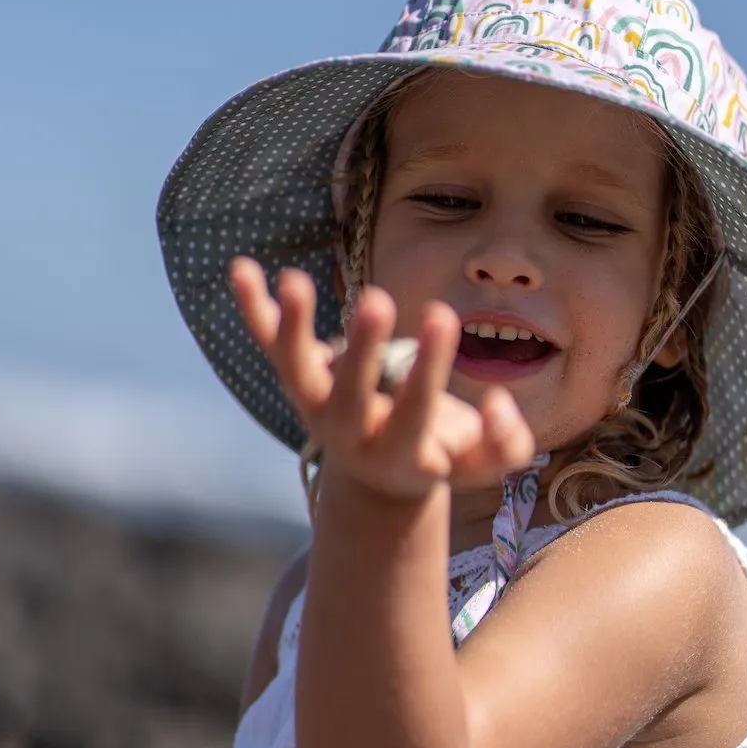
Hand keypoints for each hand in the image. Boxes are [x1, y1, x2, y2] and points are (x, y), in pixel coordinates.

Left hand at [229, 261, 535, 498]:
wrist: (375, 479)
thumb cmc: (437, 455)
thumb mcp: (479, 464)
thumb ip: (506, 443)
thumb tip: (497, 401)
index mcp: (398, 453)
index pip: (413, 413)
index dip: (429, 369)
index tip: (446, 315)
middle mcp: (349, 432)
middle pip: (347, 395)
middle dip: (360, 349)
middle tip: (376, 299)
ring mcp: (316, 406)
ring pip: (296, 370)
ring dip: (292, 327)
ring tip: (293, 282)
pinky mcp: (297, 381)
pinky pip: (269, 344)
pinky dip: (253, 309)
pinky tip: (241, 267)